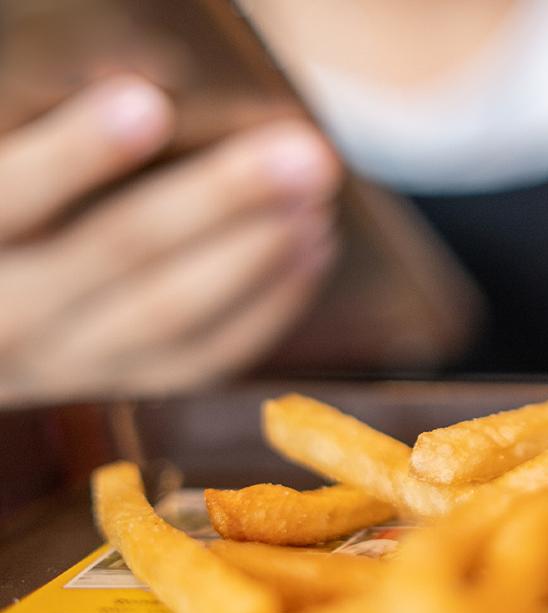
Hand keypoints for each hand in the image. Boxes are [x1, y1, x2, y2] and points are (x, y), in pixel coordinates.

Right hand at [0, 75, 340, 403]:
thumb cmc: (15, 213)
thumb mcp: (10, 173)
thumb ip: (60, 142)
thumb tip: (159, 93)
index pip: (13, 195)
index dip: (78, 152)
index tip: (148, 104)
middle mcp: (9, 314)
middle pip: (118, 252)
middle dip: (220, 199)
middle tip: (304, 155)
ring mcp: (66, 362)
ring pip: (171, 315)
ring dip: (258, 255)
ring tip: (317, 204)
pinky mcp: (120, 386)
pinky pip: (203, 358)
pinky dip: (266, 307)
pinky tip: (311, 254)